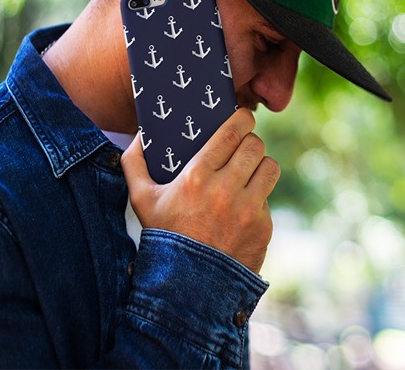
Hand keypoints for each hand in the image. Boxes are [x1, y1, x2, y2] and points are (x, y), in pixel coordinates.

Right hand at [121, 109, 278, 273]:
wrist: (187, 286)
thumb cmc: (163, 236)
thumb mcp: (141, 200)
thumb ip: (134, 162)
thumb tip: (140, 134)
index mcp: (197, 176)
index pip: (233, 132)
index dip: (242, 119)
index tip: (242, 118)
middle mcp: (226, 190)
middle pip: (255, 146)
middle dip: (250, 142)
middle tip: (243, 146)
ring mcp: (247, 210)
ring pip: (270, 167)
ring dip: (260, 166)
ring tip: (250, 170)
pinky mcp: (263, 227)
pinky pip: (268, 199)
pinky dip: (258, 199)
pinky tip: (243, 206)